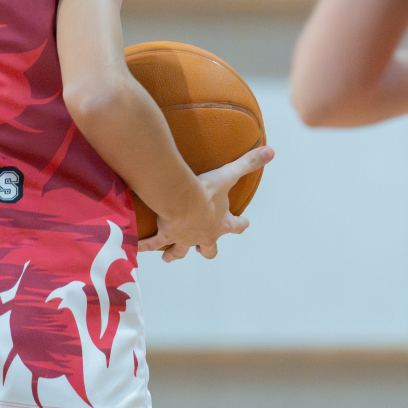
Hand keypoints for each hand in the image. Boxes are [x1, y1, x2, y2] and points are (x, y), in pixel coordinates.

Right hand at [140, 145, 273, 262]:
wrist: (182, 199)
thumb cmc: (207, 190)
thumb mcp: (229, 174)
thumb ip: (249, 162)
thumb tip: (271, 151)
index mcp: (221, 224)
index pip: (236, 227)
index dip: (240, 225)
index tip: (244, 224)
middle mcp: (204, 235)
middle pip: (208, 249)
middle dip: (206, 250)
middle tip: (204, 250)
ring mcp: (184, 237)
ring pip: (180, 251)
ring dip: (175, 254)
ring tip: (169, 257)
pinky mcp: (167, 234)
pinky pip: (155, 242)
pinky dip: (146, 245)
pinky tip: (136, 248)